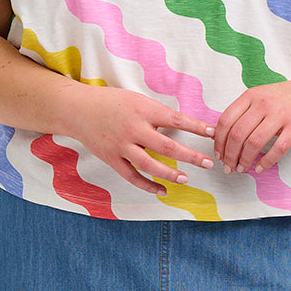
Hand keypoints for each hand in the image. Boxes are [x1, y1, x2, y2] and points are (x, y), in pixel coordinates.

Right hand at [64, 85, 215, 195]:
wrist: (77, 109)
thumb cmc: (110, 102)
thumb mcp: (137, 99)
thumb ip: (157, 113)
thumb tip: (183, 125)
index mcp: (143, 109)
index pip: (176, 119)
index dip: (196, 127)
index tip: (213, 133)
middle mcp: (133, 128)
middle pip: (167, 146)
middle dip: (190, 156)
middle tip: (207, 162)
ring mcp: (121, 146)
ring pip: (150, 165)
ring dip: (170, 174)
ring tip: (186, 179)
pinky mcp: (111, 159)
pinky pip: (132, 176)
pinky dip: (147, 186)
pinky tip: (162, 191)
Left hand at [213, 75, 290, 174]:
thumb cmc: (286, 97)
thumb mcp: (261, 96)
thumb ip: (242, 112)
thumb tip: (219, 134)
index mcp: (251, 95)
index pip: (226, 120)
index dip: (218, 141)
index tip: (218, 154)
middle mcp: (264, 103)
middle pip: (237, 134)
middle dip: (229, 155)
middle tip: (228, 167)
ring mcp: (281, 114)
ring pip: (254, 143)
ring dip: (244, 160)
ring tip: (242, 168)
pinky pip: (277, 149)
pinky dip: (266, 162)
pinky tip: (260, 167)